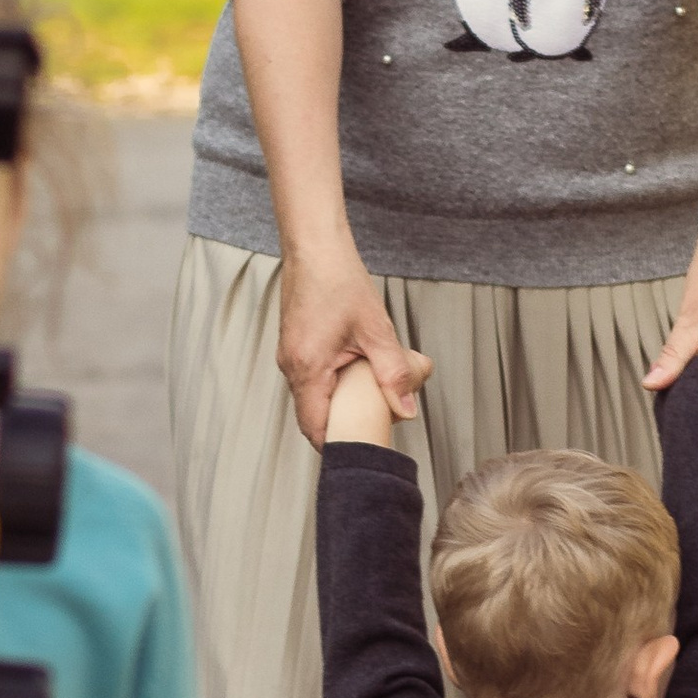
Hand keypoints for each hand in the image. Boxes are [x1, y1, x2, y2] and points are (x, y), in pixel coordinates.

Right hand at [276, 248, 430, 449]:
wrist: (314, 248)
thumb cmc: (339, 280)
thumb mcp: (376, 329)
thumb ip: (393, 373)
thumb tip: (407, 410)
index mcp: (307, 368)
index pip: (316, 428)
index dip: (340, 444)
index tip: (364, 448)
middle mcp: (291, 367)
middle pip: (313, 418)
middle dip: (343, 427)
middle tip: (375, 426)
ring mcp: (289, 357)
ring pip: (313, 399)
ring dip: (339, 404)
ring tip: (370, 397)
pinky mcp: (295, 348)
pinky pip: (311, 380)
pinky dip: (332, 386)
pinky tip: (356, 373)